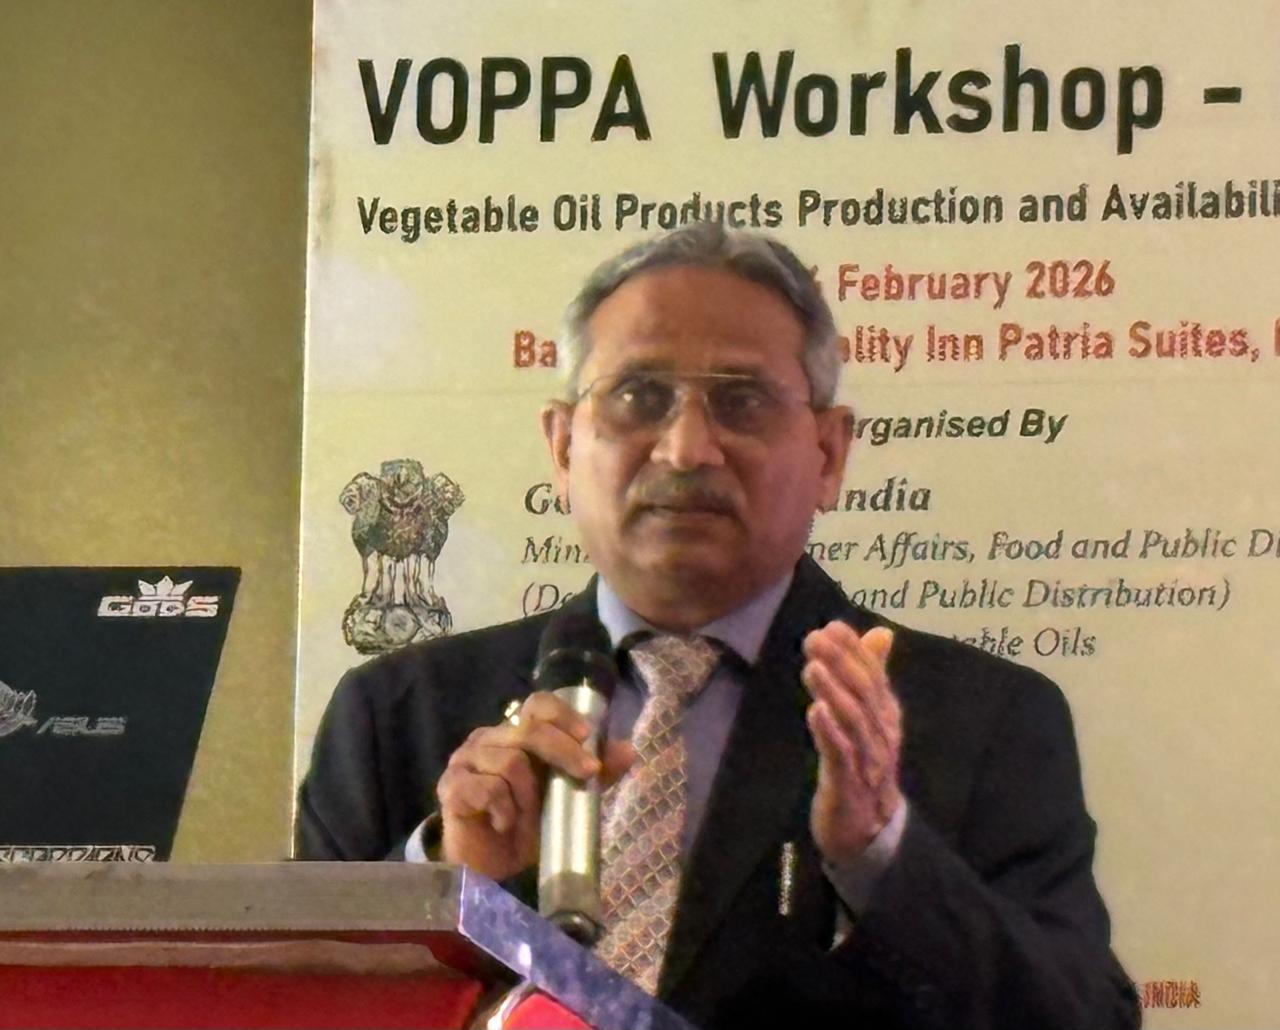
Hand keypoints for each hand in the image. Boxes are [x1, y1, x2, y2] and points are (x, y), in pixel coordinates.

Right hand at [436, 692, 634, 880]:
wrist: (489, 867)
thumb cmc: (526, 825)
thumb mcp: (567, 798)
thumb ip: (595, 773)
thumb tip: (629, 750)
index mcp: (514, 733)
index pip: (537, 705)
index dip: (563, 715)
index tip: (587, 736)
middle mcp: (488, 739)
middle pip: (528, 731)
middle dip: (563, 752)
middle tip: (587, 774)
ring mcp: (465, 761)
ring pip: (509, 762)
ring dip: (527, 796)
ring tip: (526, 817)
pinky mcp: (451, 787)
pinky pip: (485, 789)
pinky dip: (503, 810)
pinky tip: (504, 824)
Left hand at [801, 621, 901, 864]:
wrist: (868, 831)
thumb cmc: (863, 765)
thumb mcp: (868, 717)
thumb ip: (872, 675)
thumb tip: (881, 632)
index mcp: (885, 714)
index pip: (873, 676)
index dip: (854, 650)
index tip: (831, 625)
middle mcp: (881, 733)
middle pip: (864, 694)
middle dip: (841, 663)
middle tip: (814, 638)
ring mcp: (868, 759)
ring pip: (854, 721)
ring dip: (833, 692)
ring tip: (812, 667)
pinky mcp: (849, 784)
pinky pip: (842, 755)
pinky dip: (830, 732)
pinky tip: (814, 711)